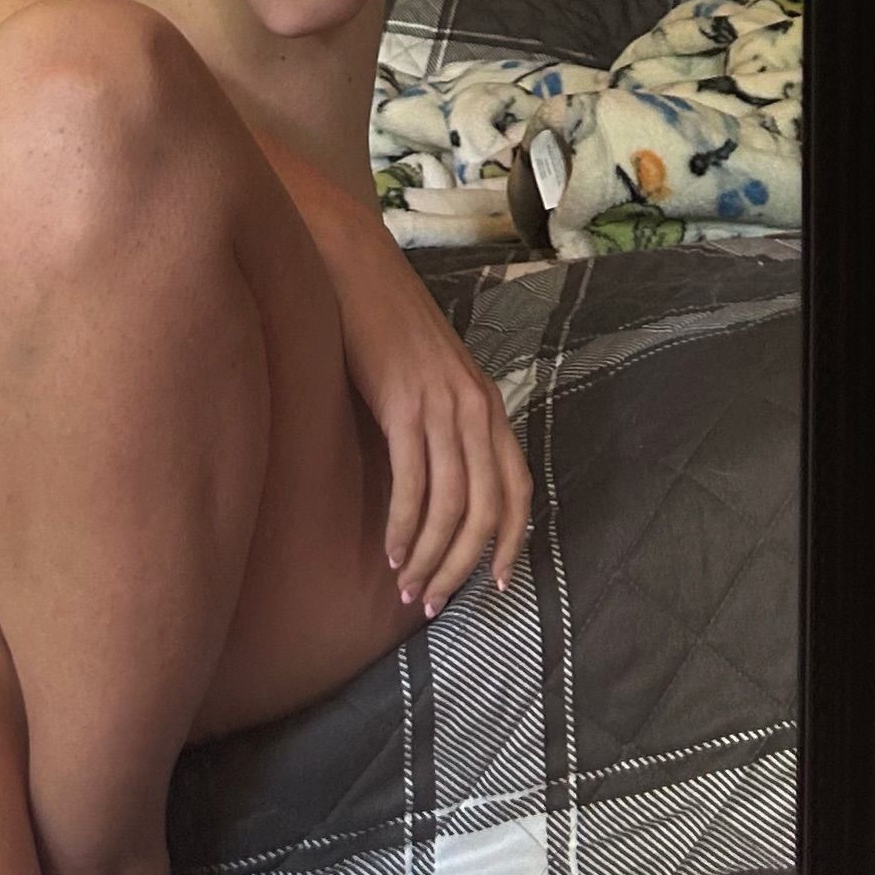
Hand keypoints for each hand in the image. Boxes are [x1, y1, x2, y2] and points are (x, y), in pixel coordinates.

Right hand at [323, 210, 533, 618]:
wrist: (356, 270)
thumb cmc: (387, 326)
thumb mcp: (434, 377)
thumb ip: (447, 423)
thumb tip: (440, 485)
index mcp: (488, 404)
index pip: (518, 490)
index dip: (512, 543)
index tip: (495, 585)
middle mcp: (476, 409)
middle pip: (486, 512)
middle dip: (462, 567)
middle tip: (435, 604)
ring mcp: (442, 408)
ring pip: (450, 507)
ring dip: (428, 558)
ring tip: (408, 589)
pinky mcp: (404, 406)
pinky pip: (412, 485)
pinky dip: (402, 527)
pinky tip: (389, 551)